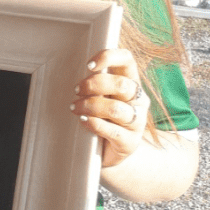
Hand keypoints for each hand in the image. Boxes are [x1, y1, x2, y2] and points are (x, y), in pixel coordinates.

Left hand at [70, 49, 150, 167]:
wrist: (110, 152)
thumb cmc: (101, 118)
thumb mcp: (100, 96)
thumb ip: (94, 84)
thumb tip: (69, 69)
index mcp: (132, 82)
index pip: (127, 60)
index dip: (109, 57)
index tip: (89, 66)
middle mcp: (139, 100)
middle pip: (121, 85)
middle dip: (94, 85)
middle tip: (76, 90)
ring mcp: (138, 122)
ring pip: (115, 109)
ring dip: (90, 106)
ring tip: (75, 107)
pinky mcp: (130, 142)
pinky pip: (112, 131)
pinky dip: (94, 124)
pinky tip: (83, 120)